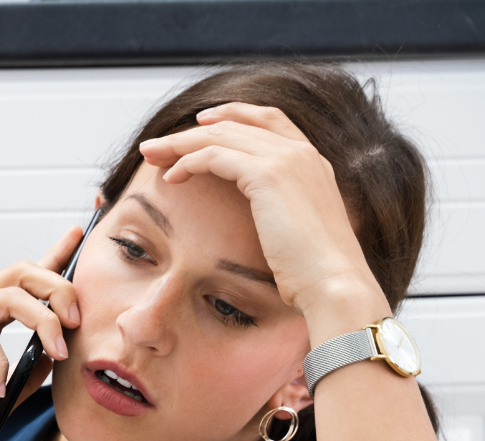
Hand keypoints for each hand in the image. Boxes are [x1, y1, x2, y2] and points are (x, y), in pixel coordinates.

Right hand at [0, 227, 85, 440]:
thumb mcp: (3, 395)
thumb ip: (28, 372)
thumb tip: (55, 352)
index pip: (21, 282)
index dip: (52, 257)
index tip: (78, 238)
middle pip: (20, 273)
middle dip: (57, 289)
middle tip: (76, 321)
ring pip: (8, 295)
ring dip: (43, 321)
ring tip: (57, 352)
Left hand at [136, 104, 390, 328]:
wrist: (333, 282)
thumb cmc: (313, 271)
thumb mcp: (299, 230)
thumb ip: (283, 211)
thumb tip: (264, 220)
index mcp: (312, 162)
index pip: (269, 119)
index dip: (233, 114)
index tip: (201, 122)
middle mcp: (302, 152)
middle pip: (236, 124)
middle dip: (192, 131)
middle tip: (157, 144)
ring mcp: (287, 159)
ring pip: (220, 135)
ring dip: (180, 144)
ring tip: (151, 156)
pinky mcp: (267, 175)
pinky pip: (215, 156)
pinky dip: (188, 162)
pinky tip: (171, 178)